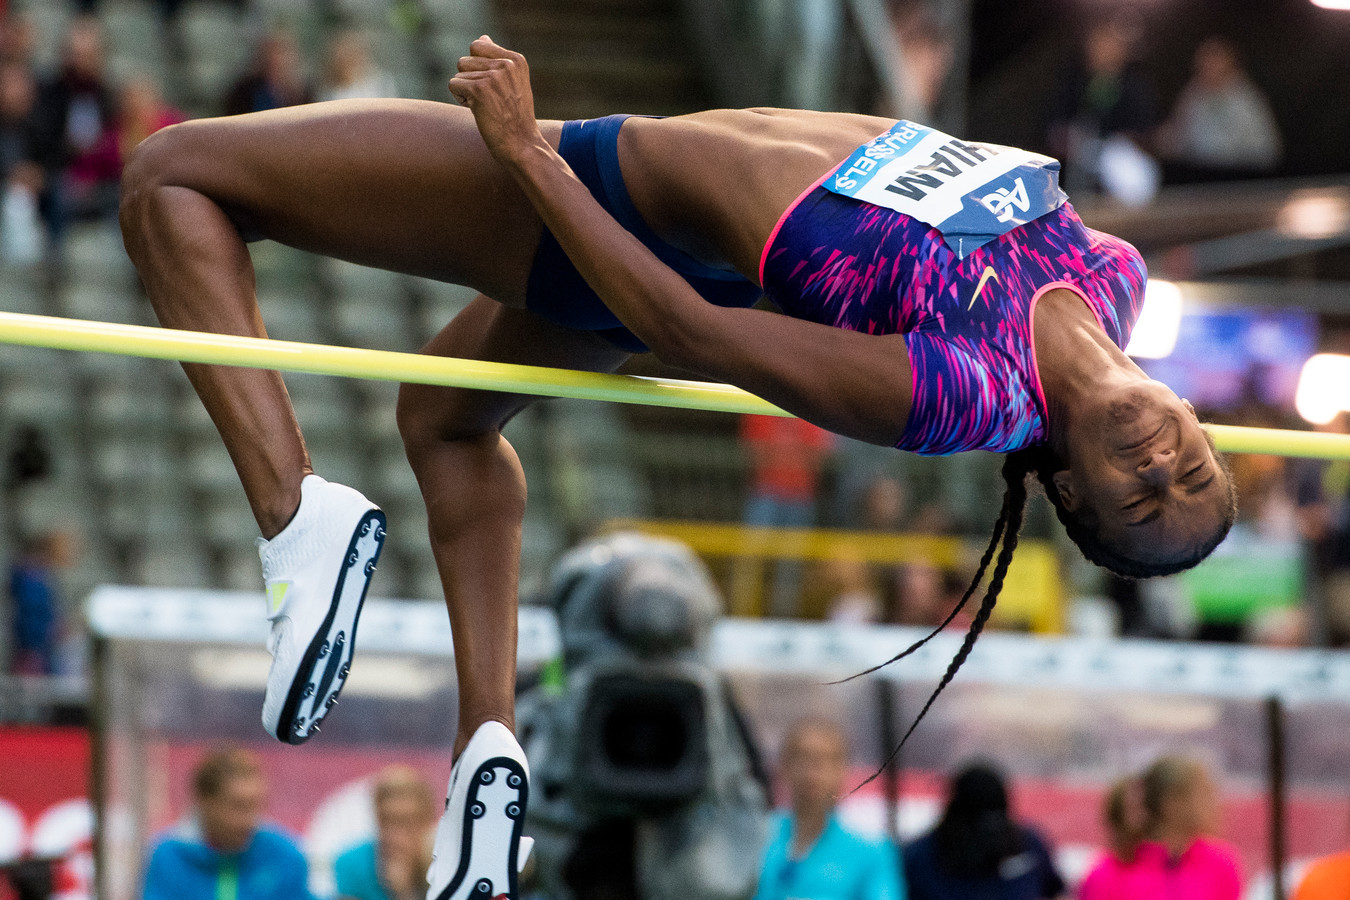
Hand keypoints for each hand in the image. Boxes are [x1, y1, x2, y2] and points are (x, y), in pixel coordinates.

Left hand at [448, 36, 543, 164]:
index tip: (493, 87)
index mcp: (516, 59)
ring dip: (465, 91)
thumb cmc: (515, 118)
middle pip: (465, 60)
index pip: (479, 45)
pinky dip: (461, 100)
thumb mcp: (514, 83)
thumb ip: (498, 60)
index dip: (478, 67)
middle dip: (470, 80)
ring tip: (485, 106)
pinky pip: (454, 85)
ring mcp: (493, 76)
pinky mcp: (479, 89)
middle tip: (489, 99)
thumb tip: (483, 38)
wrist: (522, 145)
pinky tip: (478, 111)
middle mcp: (505, 64)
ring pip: (459, 73)